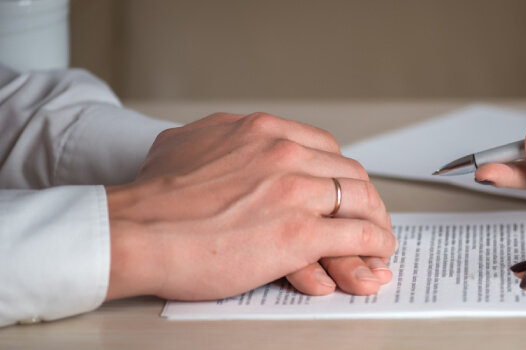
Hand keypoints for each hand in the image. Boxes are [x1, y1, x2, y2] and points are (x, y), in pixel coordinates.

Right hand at [104, 112, 396, 300]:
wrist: (133, 231)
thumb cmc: (152, 199)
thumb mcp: (186, 144)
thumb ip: (218, 140)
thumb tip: (225, 145)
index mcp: (263, 131)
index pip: (325, 147)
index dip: (339, 174)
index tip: (342, 191)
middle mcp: (285, 153)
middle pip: (349, 172)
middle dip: (364, 199)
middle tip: (368, 218)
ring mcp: (295, 192)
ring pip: (361, 201)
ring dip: (377, 222)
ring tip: (380, 239)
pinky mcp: (299, 233)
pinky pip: (357, 235)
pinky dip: (375, 244)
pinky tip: (376, 254)